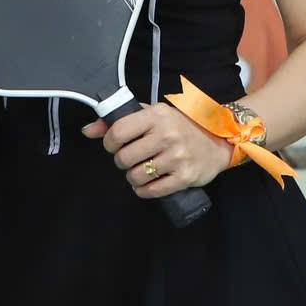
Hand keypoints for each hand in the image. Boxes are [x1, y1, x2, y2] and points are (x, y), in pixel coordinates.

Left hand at [88, 104, 229, 199]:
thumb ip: (120, 120)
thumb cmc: (179, 126)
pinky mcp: (185, 176)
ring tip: (140, 171)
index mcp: (156, 115)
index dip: (109, 143)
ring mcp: (177, 157)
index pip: (118, 132)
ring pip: (136, 176)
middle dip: (122, 162)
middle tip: (130, 160)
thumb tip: (87, 130)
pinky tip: (146, 185)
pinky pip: (152, 190)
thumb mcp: (152, 114)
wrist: (218, 141)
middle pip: (124, 158)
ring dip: (133, 178)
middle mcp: (167, 134)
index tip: (114, 146)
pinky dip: (144, 191)